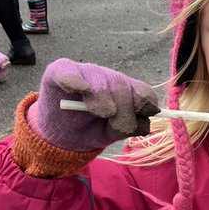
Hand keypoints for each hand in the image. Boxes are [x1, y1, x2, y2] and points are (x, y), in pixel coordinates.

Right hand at [29, 59, 158, 150]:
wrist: (63, 137)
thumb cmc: (93, 130)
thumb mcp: (116, 132)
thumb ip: (135, 124)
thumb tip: (150, 117)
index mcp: (124, 88)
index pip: (142, 90)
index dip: (145, 103)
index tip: (145, 114)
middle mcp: (105, 77)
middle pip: (121, 85)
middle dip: (123, 108)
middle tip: (117, 124)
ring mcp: (82, 72)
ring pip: (99, 81)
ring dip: (103, 100)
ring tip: (100, 113)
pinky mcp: (58, 73)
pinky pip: (68, 72)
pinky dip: (75, 80)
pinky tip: (80, 88)